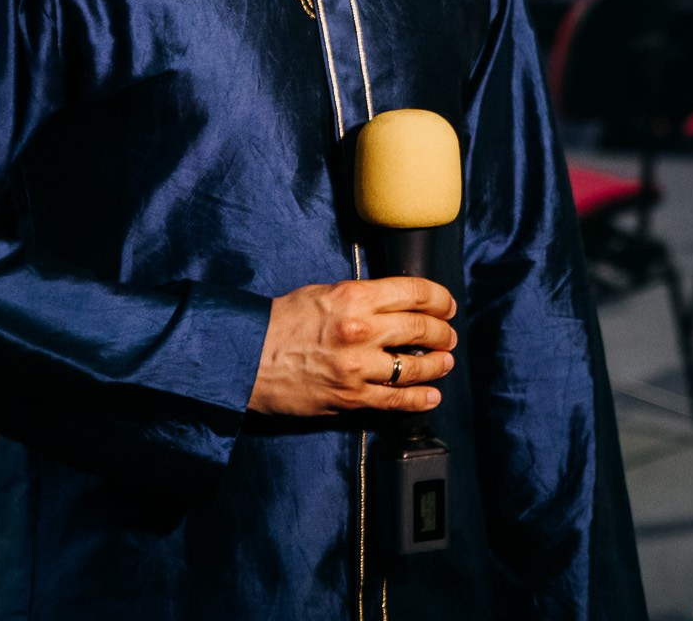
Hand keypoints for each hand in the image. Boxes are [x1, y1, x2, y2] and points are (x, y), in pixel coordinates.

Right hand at [248, 277, 457, 416]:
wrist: (244, 358)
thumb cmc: (279, 322)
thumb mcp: (322, 292)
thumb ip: (361, 296)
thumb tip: (394, 302)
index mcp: (354, 297)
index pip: (414, 292)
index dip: (439, 298)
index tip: (447, 304)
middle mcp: (361, 330)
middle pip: (420, 328)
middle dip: (442, 332)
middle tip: (448, 335)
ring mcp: (357, 367)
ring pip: (414, 366)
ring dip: (437, 364)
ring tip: (445, 363)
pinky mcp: (350, 398)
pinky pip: (395, 400)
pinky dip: (419, 399)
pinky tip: (431, 396)